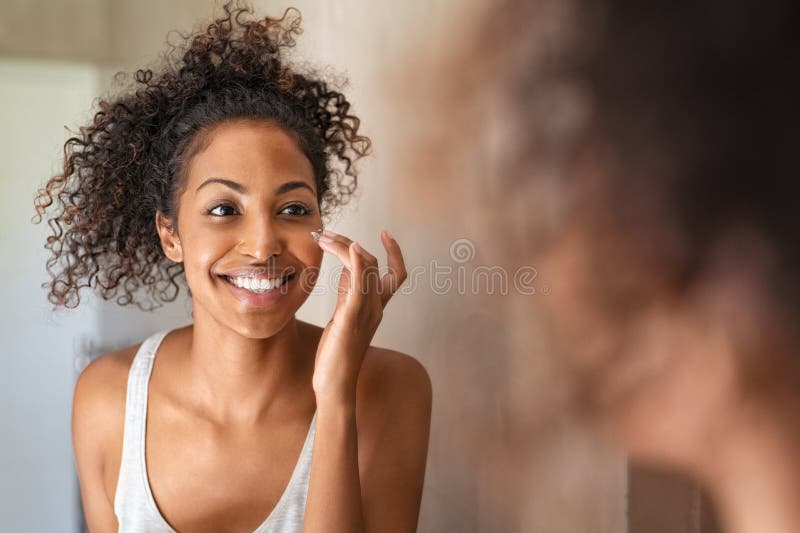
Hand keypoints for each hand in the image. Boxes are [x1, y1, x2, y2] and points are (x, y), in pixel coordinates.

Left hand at [311, 229, 406, 403]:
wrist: (335, 384)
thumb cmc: (337, 353)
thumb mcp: (343, 317)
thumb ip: (347, 293)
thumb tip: (345, 269)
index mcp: (376, 308)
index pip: (396, 274)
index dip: (395, 253)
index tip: (386, 233)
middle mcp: (375, 307)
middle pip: (373, 263)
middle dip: (350, 243)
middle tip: (326, 234)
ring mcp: (365, 312)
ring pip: (365, 268)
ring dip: (345, 246)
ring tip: (324, 238)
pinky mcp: (350, 318)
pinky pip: (359, 285)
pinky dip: (356, 263)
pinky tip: (350, 248)